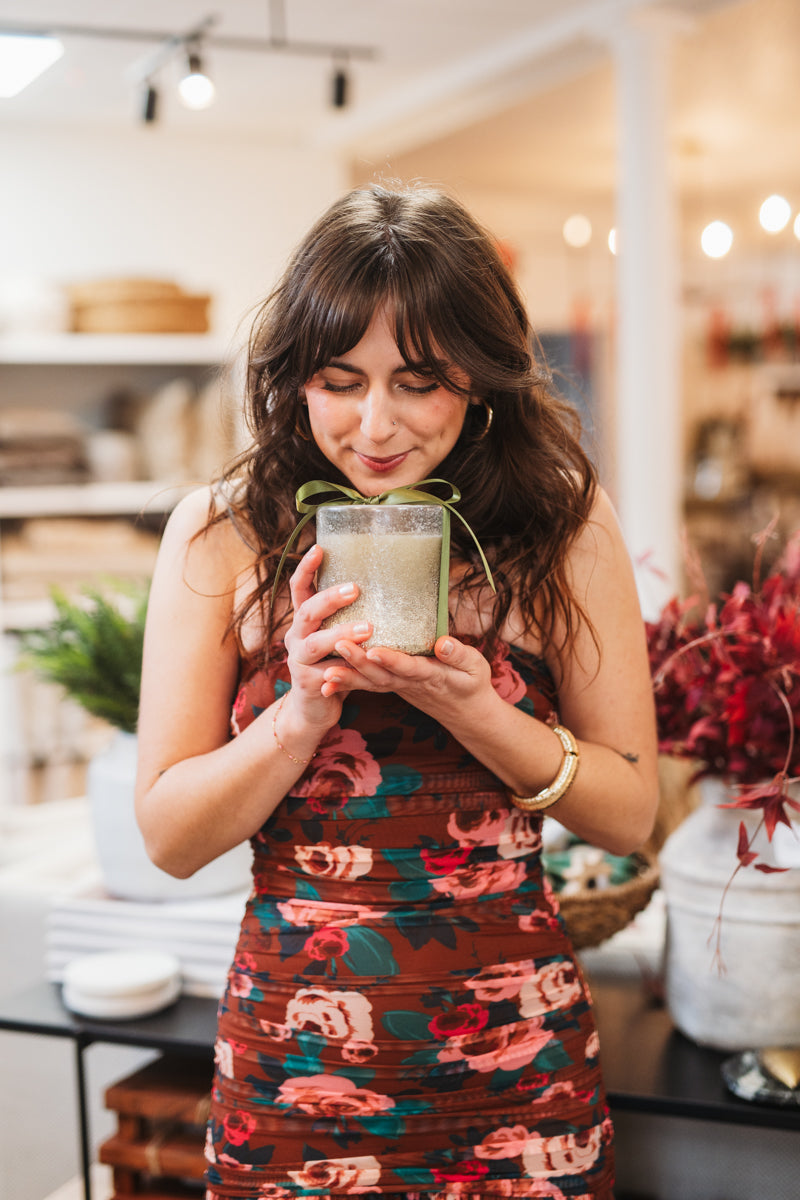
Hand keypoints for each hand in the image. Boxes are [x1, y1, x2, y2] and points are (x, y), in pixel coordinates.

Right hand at [282, 544, 371, 730]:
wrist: (315, 707)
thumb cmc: (333, 663)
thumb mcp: (337, 635)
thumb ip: (348, 615)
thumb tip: (384, 582)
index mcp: (304, 621)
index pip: (300, 588)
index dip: (306, 568)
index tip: (320, 548)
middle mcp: (297, 637)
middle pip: (307, 612)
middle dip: (329, 599)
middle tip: (356, 588)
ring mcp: (299, 660)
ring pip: (316, 643)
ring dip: (340, 634)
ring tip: (368, 628)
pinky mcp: (309, 683)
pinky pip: (329, 673)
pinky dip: (346, 667)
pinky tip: (364, 662)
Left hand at [321, 633, 492, 723]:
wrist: (465, 714)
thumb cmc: (472, 684)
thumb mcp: (475, 667)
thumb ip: (459, 655)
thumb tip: (443, 643)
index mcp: (432, 676)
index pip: (409, 668)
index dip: (391, 661)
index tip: (374, 650)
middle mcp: (410, 684)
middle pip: (381, 675)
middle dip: (359, 662)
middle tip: (338, 645)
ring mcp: (398, 688)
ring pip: (370, 683)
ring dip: (348, 676)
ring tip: (325, 670)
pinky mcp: (391, 686)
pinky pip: (367, 685)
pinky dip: (348, 683)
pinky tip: (326, 680)